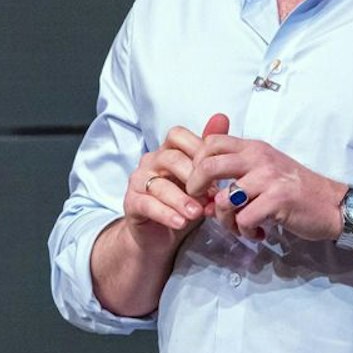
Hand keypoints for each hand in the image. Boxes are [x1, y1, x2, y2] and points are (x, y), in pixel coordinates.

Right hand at [119, 112, 231, 245]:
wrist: (160, 235)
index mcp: (167, 151)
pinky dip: (166, 214)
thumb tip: (222, 117)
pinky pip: (147, 205)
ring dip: (181, 200)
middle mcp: (150, 161)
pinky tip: (181, 222)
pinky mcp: (131, 203)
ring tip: (197, 213)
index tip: (217, 171)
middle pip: (170, 158)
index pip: (177, 135)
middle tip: (211, 196)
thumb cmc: (183, 203)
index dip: (198, 149)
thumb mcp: (201, 180)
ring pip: (159, 185)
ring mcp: (138, 182)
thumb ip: (209, 154)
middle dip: (193, 177)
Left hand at [187, 120, 345, 243]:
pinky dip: (245, 231)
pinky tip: (257, 233)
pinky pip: (244, 218)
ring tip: (239, 227)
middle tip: (204, 206)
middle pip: (208, 166)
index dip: (196, 163)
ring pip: (223, 199)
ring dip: (225, 220)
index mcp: (254, 148)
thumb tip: (202, 195)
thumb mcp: (266, 172)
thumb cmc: (296, 192)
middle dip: (196, 189)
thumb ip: (236, 176)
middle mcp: (260, 158)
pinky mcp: (278, 200)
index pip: (211, 143)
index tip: (200, 184)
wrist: (333, 205)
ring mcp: (269, 178)